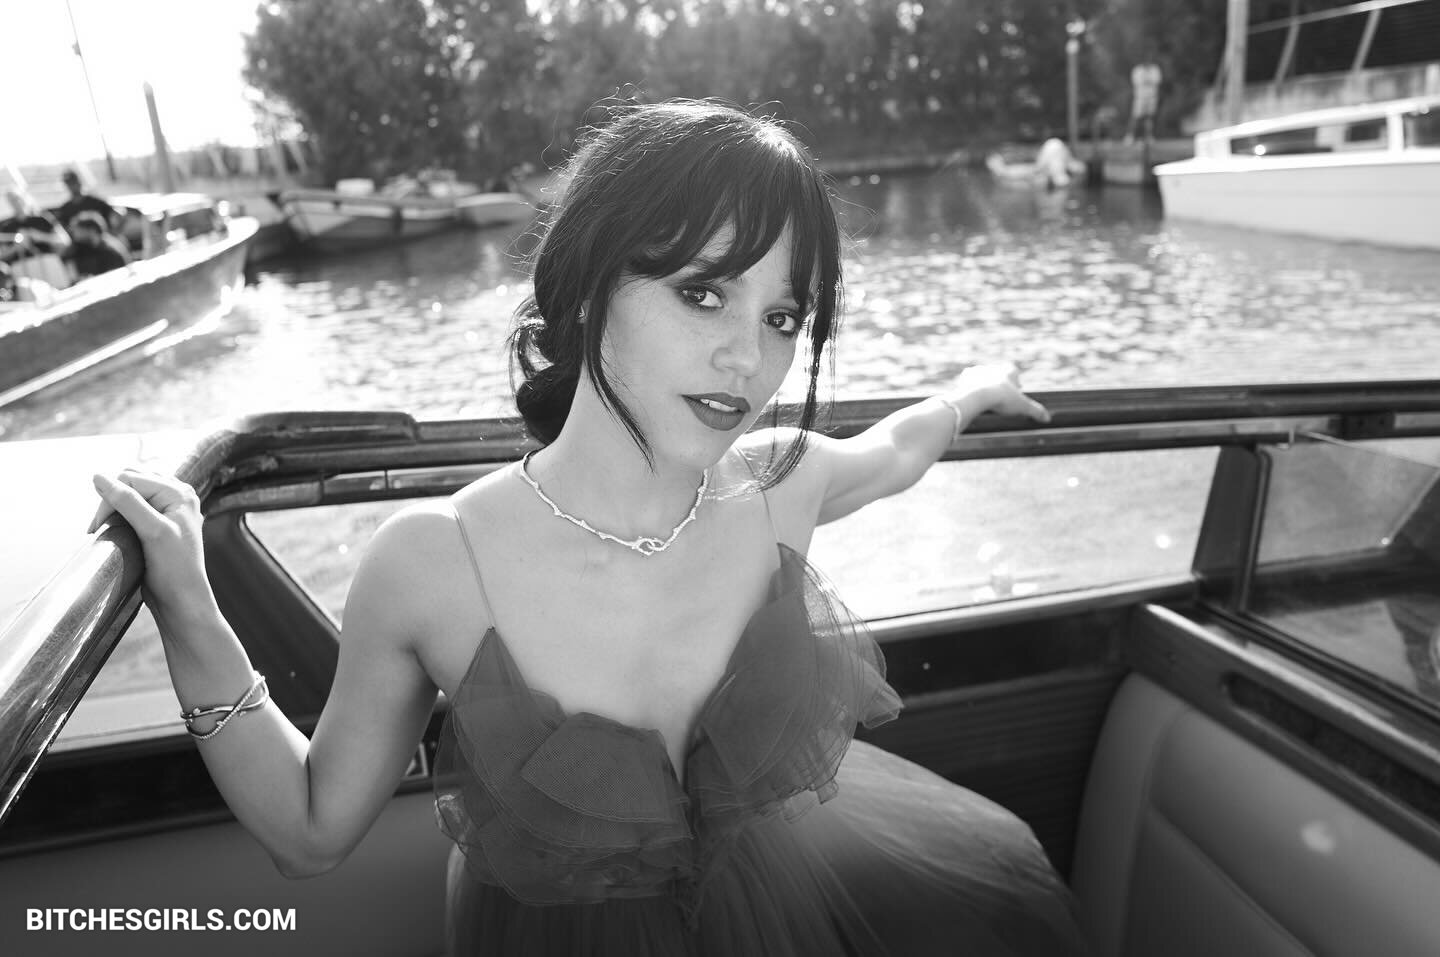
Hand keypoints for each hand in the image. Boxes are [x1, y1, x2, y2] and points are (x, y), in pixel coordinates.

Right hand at [89, 470, 216, 627]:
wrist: (182, 600)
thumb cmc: (174, 568)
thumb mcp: (152, 531)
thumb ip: (128, 502)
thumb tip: (99, 477)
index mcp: (179, 492)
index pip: (130, 479)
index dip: (109, 498)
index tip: (98, 526)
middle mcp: (176, 496)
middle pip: (129, 482)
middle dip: (111, 501)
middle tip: (100, 528)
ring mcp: (168, 509)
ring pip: (128, 494)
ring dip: (113, 509)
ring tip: (106, 530)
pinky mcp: (158, 523)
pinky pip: (132, 508)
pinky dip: (119, 515)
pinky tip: (115, 530)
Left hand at [955, 363, 1049, 423]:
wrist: (978, 396)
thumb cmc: (1002, 399)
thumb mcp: (1022, 407)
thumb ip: (1036, 411)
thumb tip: (1048, 419)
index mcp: (1007, 370)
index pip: (1013, 372)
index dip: (1015, 381)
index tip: (1015, 390)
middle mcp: (993, 367)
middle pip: (998, 374)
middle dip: (999, 383)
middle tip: (1000, 395)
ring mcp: (979, 370)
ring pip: (983, 375)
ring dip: (984, 384)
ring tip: (985, 396)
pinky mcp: (965, 376)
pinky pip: (968, 380)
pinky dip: (970, 387)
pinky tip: (971, 395)